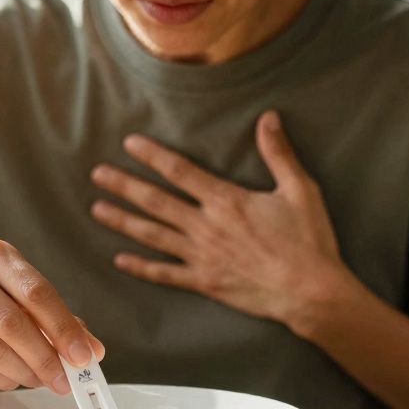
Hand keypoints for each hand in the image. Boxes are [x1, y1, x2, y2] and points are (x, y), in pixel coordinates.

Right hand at [0, 237, 103, 392]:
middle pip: (13, 322)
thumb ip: (58, 321)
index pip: (37, 292)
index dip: (64, 328)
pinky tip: (12, 380)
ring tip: (41, 380)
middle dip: (46, 357)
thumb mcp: (21, 299)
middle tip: (65, 380)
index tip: (84, 356)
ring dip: (24, 372)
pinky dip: (0, 379)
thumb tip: (93, 351)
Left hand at [89, 110, 356, 325]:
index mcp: (226, 200)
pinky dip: (141, 267)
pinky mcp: (205, 282)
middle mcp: (206, 226)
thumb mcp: (300, 190)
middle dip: (124, 186)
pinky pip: (165, 274)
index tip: (129, 143)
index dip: (152, 155)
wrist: (311, 291)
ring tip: (97, 209)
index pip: (180, 171)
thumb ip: (279, 153)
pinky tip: (120, 259)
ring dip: (123, 221)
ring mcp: (202, 256)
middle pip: (156, 201)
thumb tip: (268, 117)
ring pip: (152, 235)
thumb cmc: (308, 240)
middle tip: (97, 174)